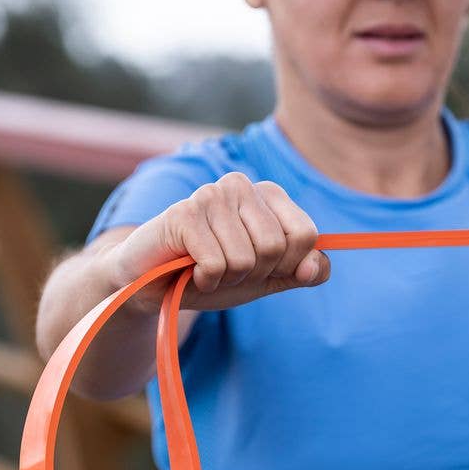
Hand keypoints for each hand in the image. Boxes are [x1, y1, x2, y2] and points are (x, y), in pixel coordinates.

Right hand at [106, 172, 330, 311]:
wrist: (152, 284)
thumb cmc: (211, 274)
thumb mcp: (265, 279)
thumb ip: (300, 272)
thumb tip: (316, 266)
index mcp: (267, 194)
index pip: (306, 234)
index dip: (287, 266)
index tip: (261, 269)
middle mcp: (240, 185)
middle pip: (276, 247)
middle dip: (253, 274)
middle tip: (226, 270)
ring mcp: (210, 195)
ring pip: (245, 259)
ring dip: (225, 279)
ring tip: (205, 269)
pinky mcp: (183, 214)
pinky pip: (215, 263)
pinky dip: (204, 280)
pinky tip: (188, 270)